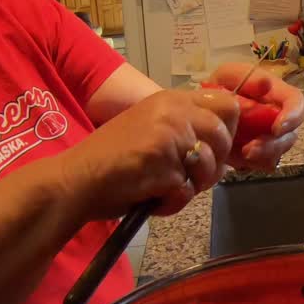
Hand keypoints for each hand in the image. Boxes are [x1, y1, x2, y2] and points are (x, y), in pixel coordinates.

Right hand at [56, 88, 239, 219]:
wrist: (76, 179)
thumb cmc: (113, 161)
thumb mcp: (153, 131)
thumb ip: (186, 130)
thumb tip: (225, 149)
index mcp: (171, 99)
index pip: (227, 104)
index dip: (227, 132)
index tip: (211, 152)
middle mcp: (173, 111)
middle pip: (224, 137)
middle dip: (212, 165)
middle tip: (185, 177)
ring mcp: (168, 134)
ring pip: (209, 166)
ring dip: (191, 187)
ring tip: (163, 188)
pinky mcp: (162, 162)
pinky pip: (186, 190)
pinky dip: (171, 203)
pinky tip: (150, 198)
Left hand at [207, 62, 303, 170]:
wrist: (207, 108)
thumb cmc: (222, 86)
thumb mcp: (229, 75)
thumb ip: (248, 79)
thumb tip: (266, 84)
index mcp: (278, 95)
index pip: (298, 104)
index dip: (293, 118)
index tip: (276, 129)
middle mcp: (281, 118)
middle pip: (290, 136)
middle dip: (272, 146)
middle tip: (249, 151)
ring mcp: (273, 138)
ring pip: (279, 153)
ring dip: (262, 157)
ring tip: (241, 155)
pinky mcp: (262, 154)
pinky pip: (265, 164)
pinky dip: (253, 164)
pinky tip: (237, 158)